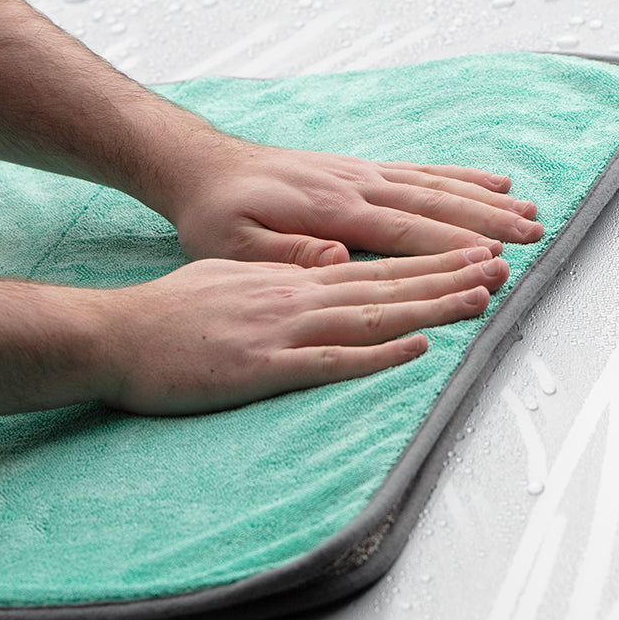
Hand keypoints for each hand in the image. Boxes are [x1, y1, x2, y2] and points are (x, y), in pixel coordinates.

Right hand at [99, 247, 508, 414]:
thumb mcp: (226, 275)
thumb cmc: (168, 311)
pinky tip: (417, 349)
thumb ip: (278, 272)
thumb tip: (322, 267)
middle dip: (448, 274)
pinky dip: (378, 354)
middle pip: (385, 284)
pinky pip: (330, 361)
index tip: (473, 252)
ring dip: (430, 307)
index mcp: (288, 277)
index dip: (427, 259)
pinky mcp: (263, 367)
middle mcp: (295, 295)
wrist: (115, 335)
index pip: (371, 264)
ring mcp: (281, 329)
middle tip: (503, 266)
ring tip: (481, 298)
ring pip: (371, 315)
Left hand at [171, 139, 543, 266]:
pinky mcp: (358, 169)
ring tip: (529, 212)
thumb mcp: (234, 245)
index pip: (404, 233)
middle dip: (487, 222)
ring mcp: (360, 173)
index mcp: (329, 211)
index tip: (495, 261)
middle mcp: (354, 185)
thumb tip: (337, 259)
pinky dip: (458, 175)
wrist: (205, 168)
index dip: (452, 248)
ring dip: (484, 198)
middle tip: (533, 238)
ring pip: (435, 184)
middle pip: (433, 204)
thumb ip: (286, 254)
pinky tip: (490, 180)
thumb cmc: (217, 214)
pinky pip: (418, 170)